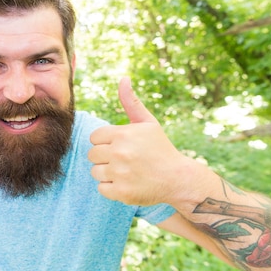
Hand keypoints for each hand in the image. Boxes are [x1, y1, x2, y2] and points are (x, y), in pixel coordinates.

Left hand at [88, 77, 188, 205]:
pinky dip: (112, 188)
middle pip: (92, 154)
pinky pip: (101, 188)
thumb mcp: (148, 123)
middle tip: (124, 160)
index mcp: (123, 134)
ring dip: (107, 173)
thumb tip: (123, 78)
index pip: (94, 137)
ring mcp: (120, 174)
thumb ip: (131, 102)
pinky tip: (127, 183)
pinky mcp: (121, 192)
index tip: (121, 146)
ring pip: (95, 171)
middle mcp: (120, 153)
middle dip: (104, 157)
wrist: (178, 179)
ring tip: (125, 172)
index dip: (106, 142)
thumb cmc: (160, 149)